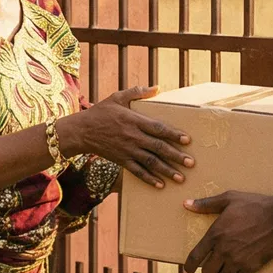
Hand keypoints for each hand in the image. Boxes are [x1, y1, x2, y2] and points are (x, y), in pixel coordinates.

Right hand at [59, 86, 194, 188]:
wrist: (81, 131)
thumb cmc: (100, 112)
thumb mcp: (118, 97)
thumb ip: (138, 92)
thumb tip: (158, 88)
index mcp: (134, 120)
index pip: (158, 128)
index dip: (174, 134)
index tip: (188, 140)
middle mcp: (133, 137)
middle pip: (158, 147)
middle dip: (176, 156)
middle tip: (191, 163)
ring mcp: (127, 150)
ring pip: (150, 162)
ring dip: (167, 170)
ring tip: (181, 177)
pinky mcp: (121, 160)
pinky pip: (137, 172)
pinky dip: (149, 179)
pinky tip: (160, 185)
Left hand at [181, 191, 272, 272]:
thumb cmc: (254, 205)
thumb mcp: (229, 199)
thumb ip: (206, 204)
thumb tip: (186, 204)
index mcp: (215, 234)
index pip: (195, 258)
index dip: (188, 267)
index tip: (188, 269)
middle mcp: (224, 250)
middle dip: (209, 270)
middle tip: (215, 264)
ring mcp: (238, 260)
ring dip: (225, 272)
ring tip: (229, 265)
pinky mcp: (252, 266)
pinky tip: (243, 267)